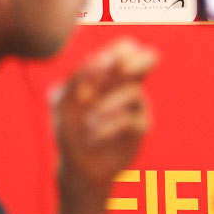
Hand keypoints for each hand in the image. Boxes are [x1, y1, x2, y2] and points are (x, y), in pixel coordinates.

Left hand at [53, 39, 154, 200]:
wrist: (78, 166)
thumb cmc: (69, 129)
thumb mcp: (64, 100)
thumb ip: (80, 76)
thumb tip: (108, 59)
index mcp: (109, 75)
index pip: (126, 47)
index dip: (117, 51)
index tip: (95, 69)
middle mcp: (128, 85)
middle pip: (149, 57)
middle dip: (133, 64)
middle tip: (117, 77)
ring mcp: (138, 105)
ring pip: (133, 91)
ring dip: (105, 106)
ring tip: (89, 120)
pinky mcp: (142, 126)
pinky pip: (129, 119)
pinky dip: (106, 127)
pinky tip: (94, 137)